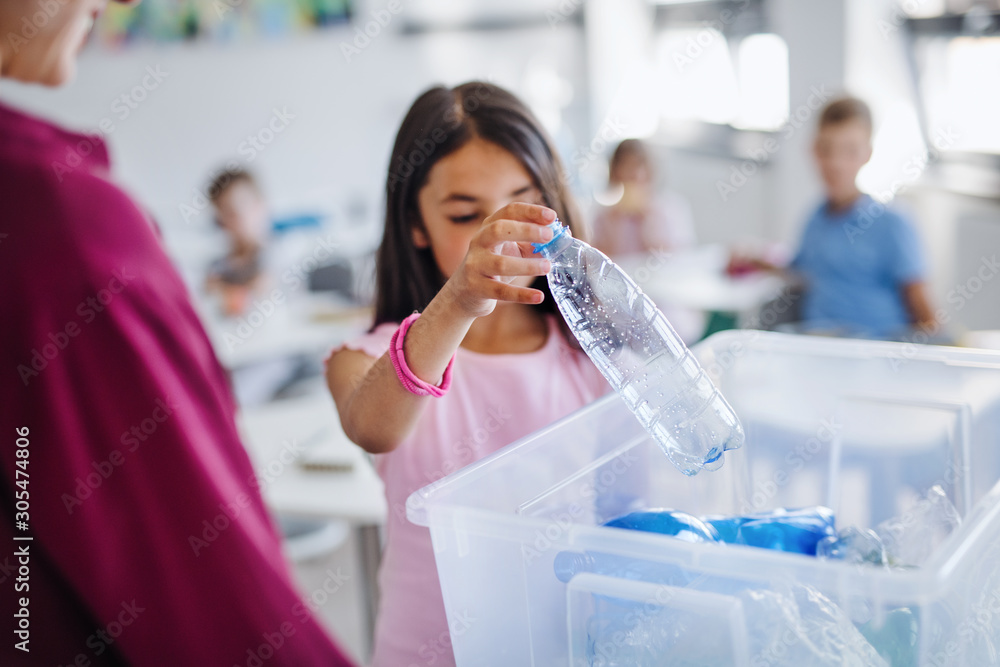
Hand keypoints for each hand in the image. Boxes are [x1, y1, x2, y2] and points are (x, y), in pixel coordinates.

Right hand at [443, 203, 556, 317]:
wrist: (465, 292)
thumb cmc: (494, 265)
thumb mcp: (511, 249)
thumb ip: (533, 243)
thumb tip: (563, 237)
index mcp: (489, 227)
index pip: (509, 211)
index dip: (530, 211)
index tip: (551, 216)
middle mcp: (479, 242)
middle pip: (499, 229)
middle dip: (526, 230)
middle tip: (549, 235)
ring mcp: (476, 265)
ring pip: (500, 263)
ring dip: (527, 265)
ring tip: (548, 266)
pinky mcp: (477, 288)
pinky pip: (500, 291)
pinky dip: (521, 295)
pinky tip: (539, 297)